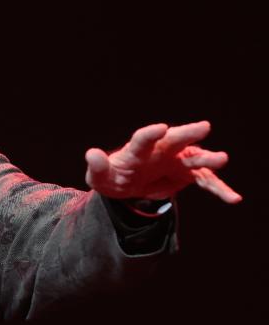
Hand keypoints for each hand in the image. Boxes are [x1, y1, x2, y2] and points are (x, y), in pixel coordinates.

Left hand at [85, 121, 240, 203]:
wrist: (127, 186)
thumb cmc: (112, 177)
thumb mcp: (100, 176)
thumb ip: (98, 166)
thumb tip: (92, 153)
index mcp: (138, 150)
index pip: (143, 139)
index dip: (151, 134)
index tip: (161, 128)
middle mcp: (161, 151)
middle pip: (175, 140)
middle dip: (187, 134)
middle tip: (204, 127)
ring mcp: (177, 162)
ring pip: (195, 159)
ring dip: (208, 159)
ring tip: (222, 158)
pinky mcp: (188, 175)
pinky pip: (206, 182)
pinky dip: (219, 189)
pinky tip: (233, 198)